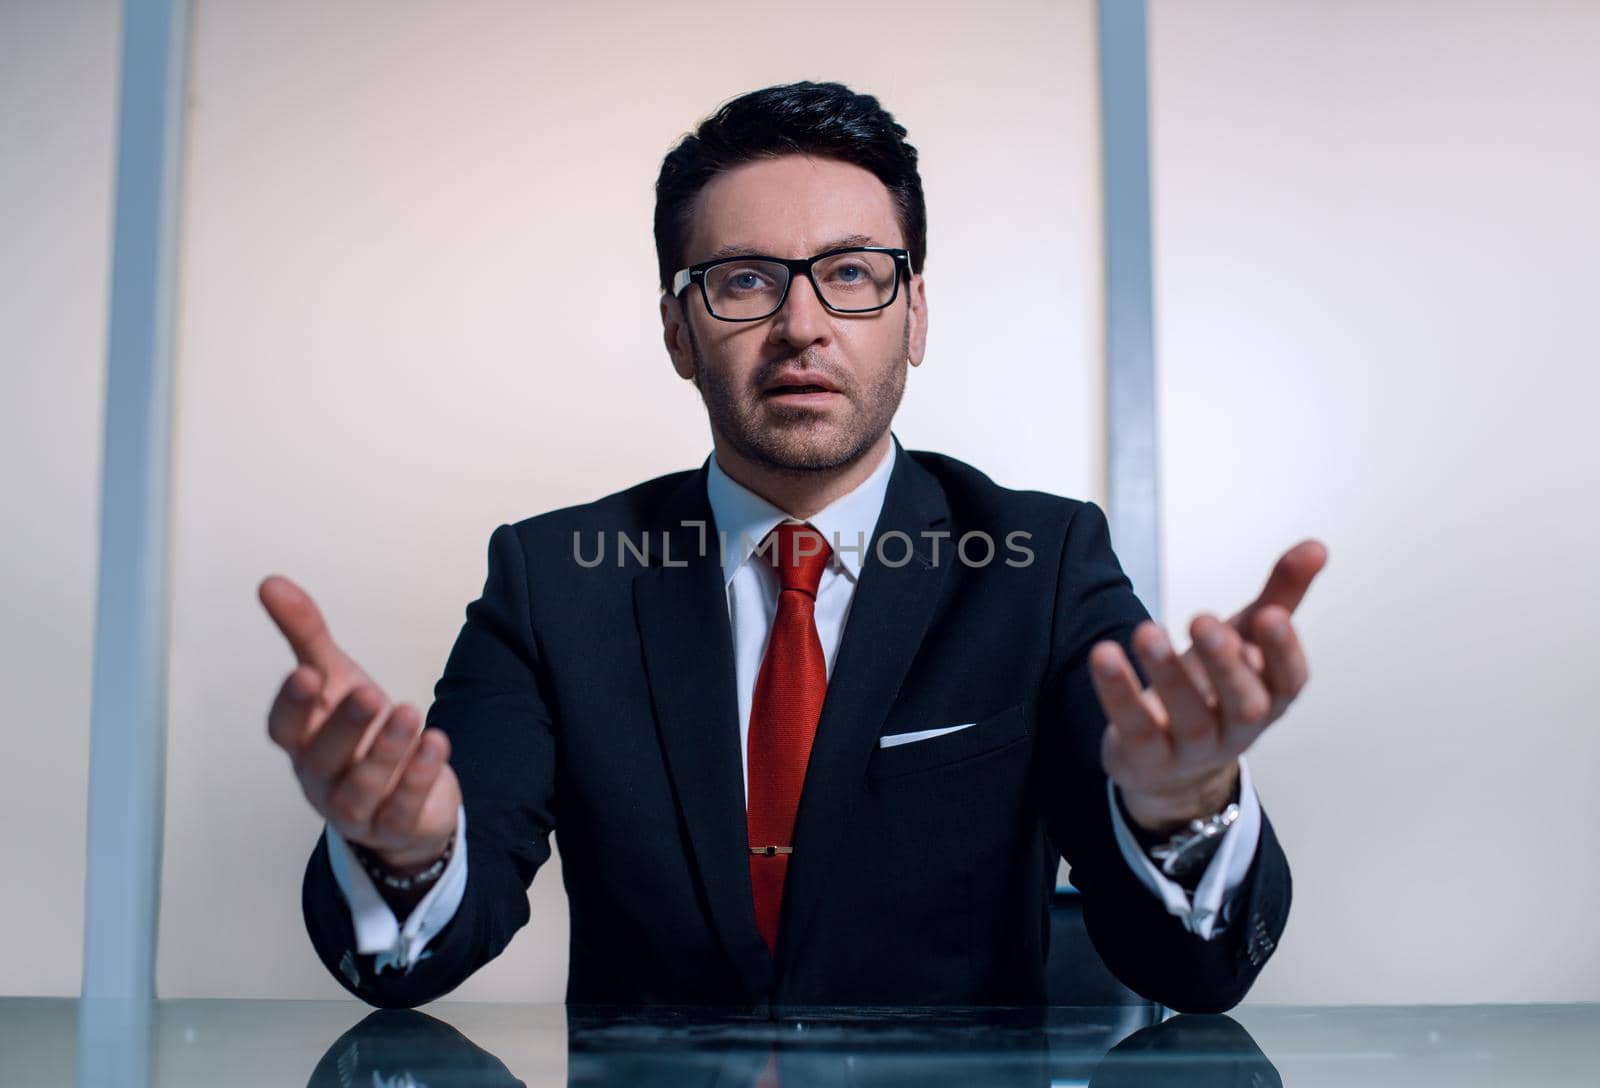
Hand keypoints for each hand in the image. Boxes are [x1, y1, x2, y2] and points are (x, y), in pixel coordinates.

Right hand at [259, 575, 460, 871]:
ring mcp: (357, 809)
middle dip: (345, 727)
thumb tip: (270, 582)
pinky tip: (437, 742)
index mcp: (302, 742)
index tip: (307, 674)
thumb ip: (306, 634)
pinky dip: (419, 776)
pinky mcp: (395, 827)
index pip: (285, 729)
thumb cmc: (359, 732)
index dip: (293, 705)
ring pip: (363, 788)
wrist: (402, 796)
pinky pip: (403, 808)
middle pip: (324, 758)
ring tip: (410, 713)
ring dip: (387, 751)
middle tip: (370, 694)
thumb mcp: (337, 678)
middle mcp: (322, 779)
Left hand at [1089, 540, 1327, 834]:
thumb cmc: (1214, 689)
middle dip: (1226, 663)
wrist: (1167, 764)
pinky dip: (1119, 692)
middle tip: (1202, 620)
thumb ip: (1279, 596)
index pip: (1290, 682)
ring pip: (1189, 718)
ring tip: (1147, 631)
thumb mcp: (1245, 640)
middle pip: (1245, 705)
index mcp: (1269, 698)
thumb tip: (1317, 546)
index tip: (1270, 615)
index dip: (1284, 652)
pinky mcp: (1147, 758)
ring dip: (1169, 674)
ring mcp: (1193, 749)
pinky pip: (1135, 728)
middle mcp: (1237, 730)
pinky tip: (1105, 655)